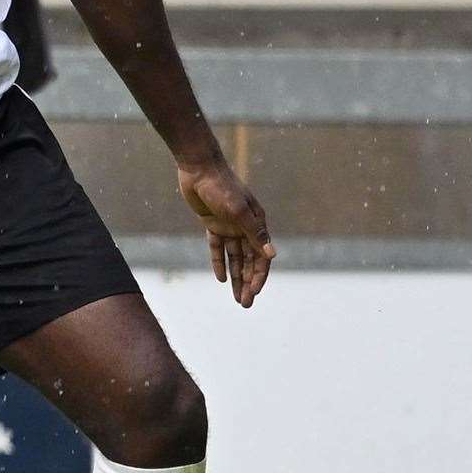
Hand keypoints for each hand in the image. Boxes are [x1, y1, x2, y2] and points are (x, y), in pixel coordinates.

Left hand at [177, 160, 275, 307]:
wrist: (199, 169)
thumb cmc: (221, 187)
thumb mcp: (238, 211)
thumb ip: (254, 232)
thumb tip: (272, 255)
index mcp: (257, 223)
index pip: (261, 257)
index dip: (258, 276)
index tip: (253, 293)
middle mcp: (245, 227)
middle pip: (249, 261)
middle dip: (248, 283)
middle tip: (245, 304)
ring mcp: (229, 226)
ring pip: (234, 257)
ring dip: (235, 277)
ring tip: (235, 296)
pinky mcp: (213, 224)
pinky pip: (218, 247)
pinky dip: (220, 262)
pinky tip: (221, 278)